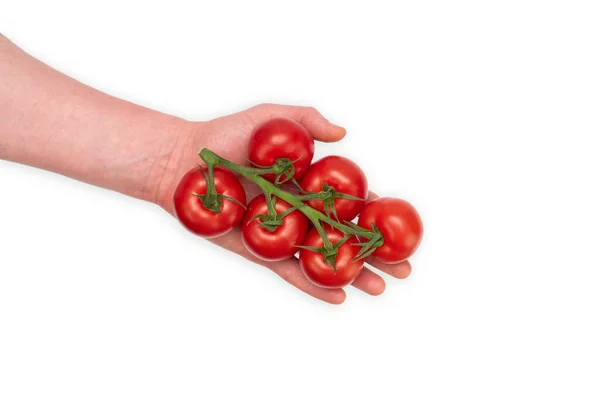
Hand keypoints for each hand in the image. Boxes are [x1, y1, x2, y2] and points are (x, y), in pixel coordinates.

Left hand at [154, 103, 411, 303]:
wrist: (184, 162)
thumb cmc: (225, 136)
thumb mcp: (270, 116)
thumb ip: (307, 120)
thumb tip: (344, 134)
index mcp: (308, 183)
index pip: (350, 202)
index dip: (377, 216)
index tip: (402, 229)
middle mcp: (299, 210)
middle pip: (345, 236)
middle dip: (375, 253)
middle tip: (404, 268)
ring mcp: (281, 233)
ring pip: (323, 258)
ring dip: (353, 274)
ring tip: (381, 288)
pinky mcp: (259, 251)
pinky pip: (289, 271)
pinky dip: (313, 285)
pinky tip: (338, 297)